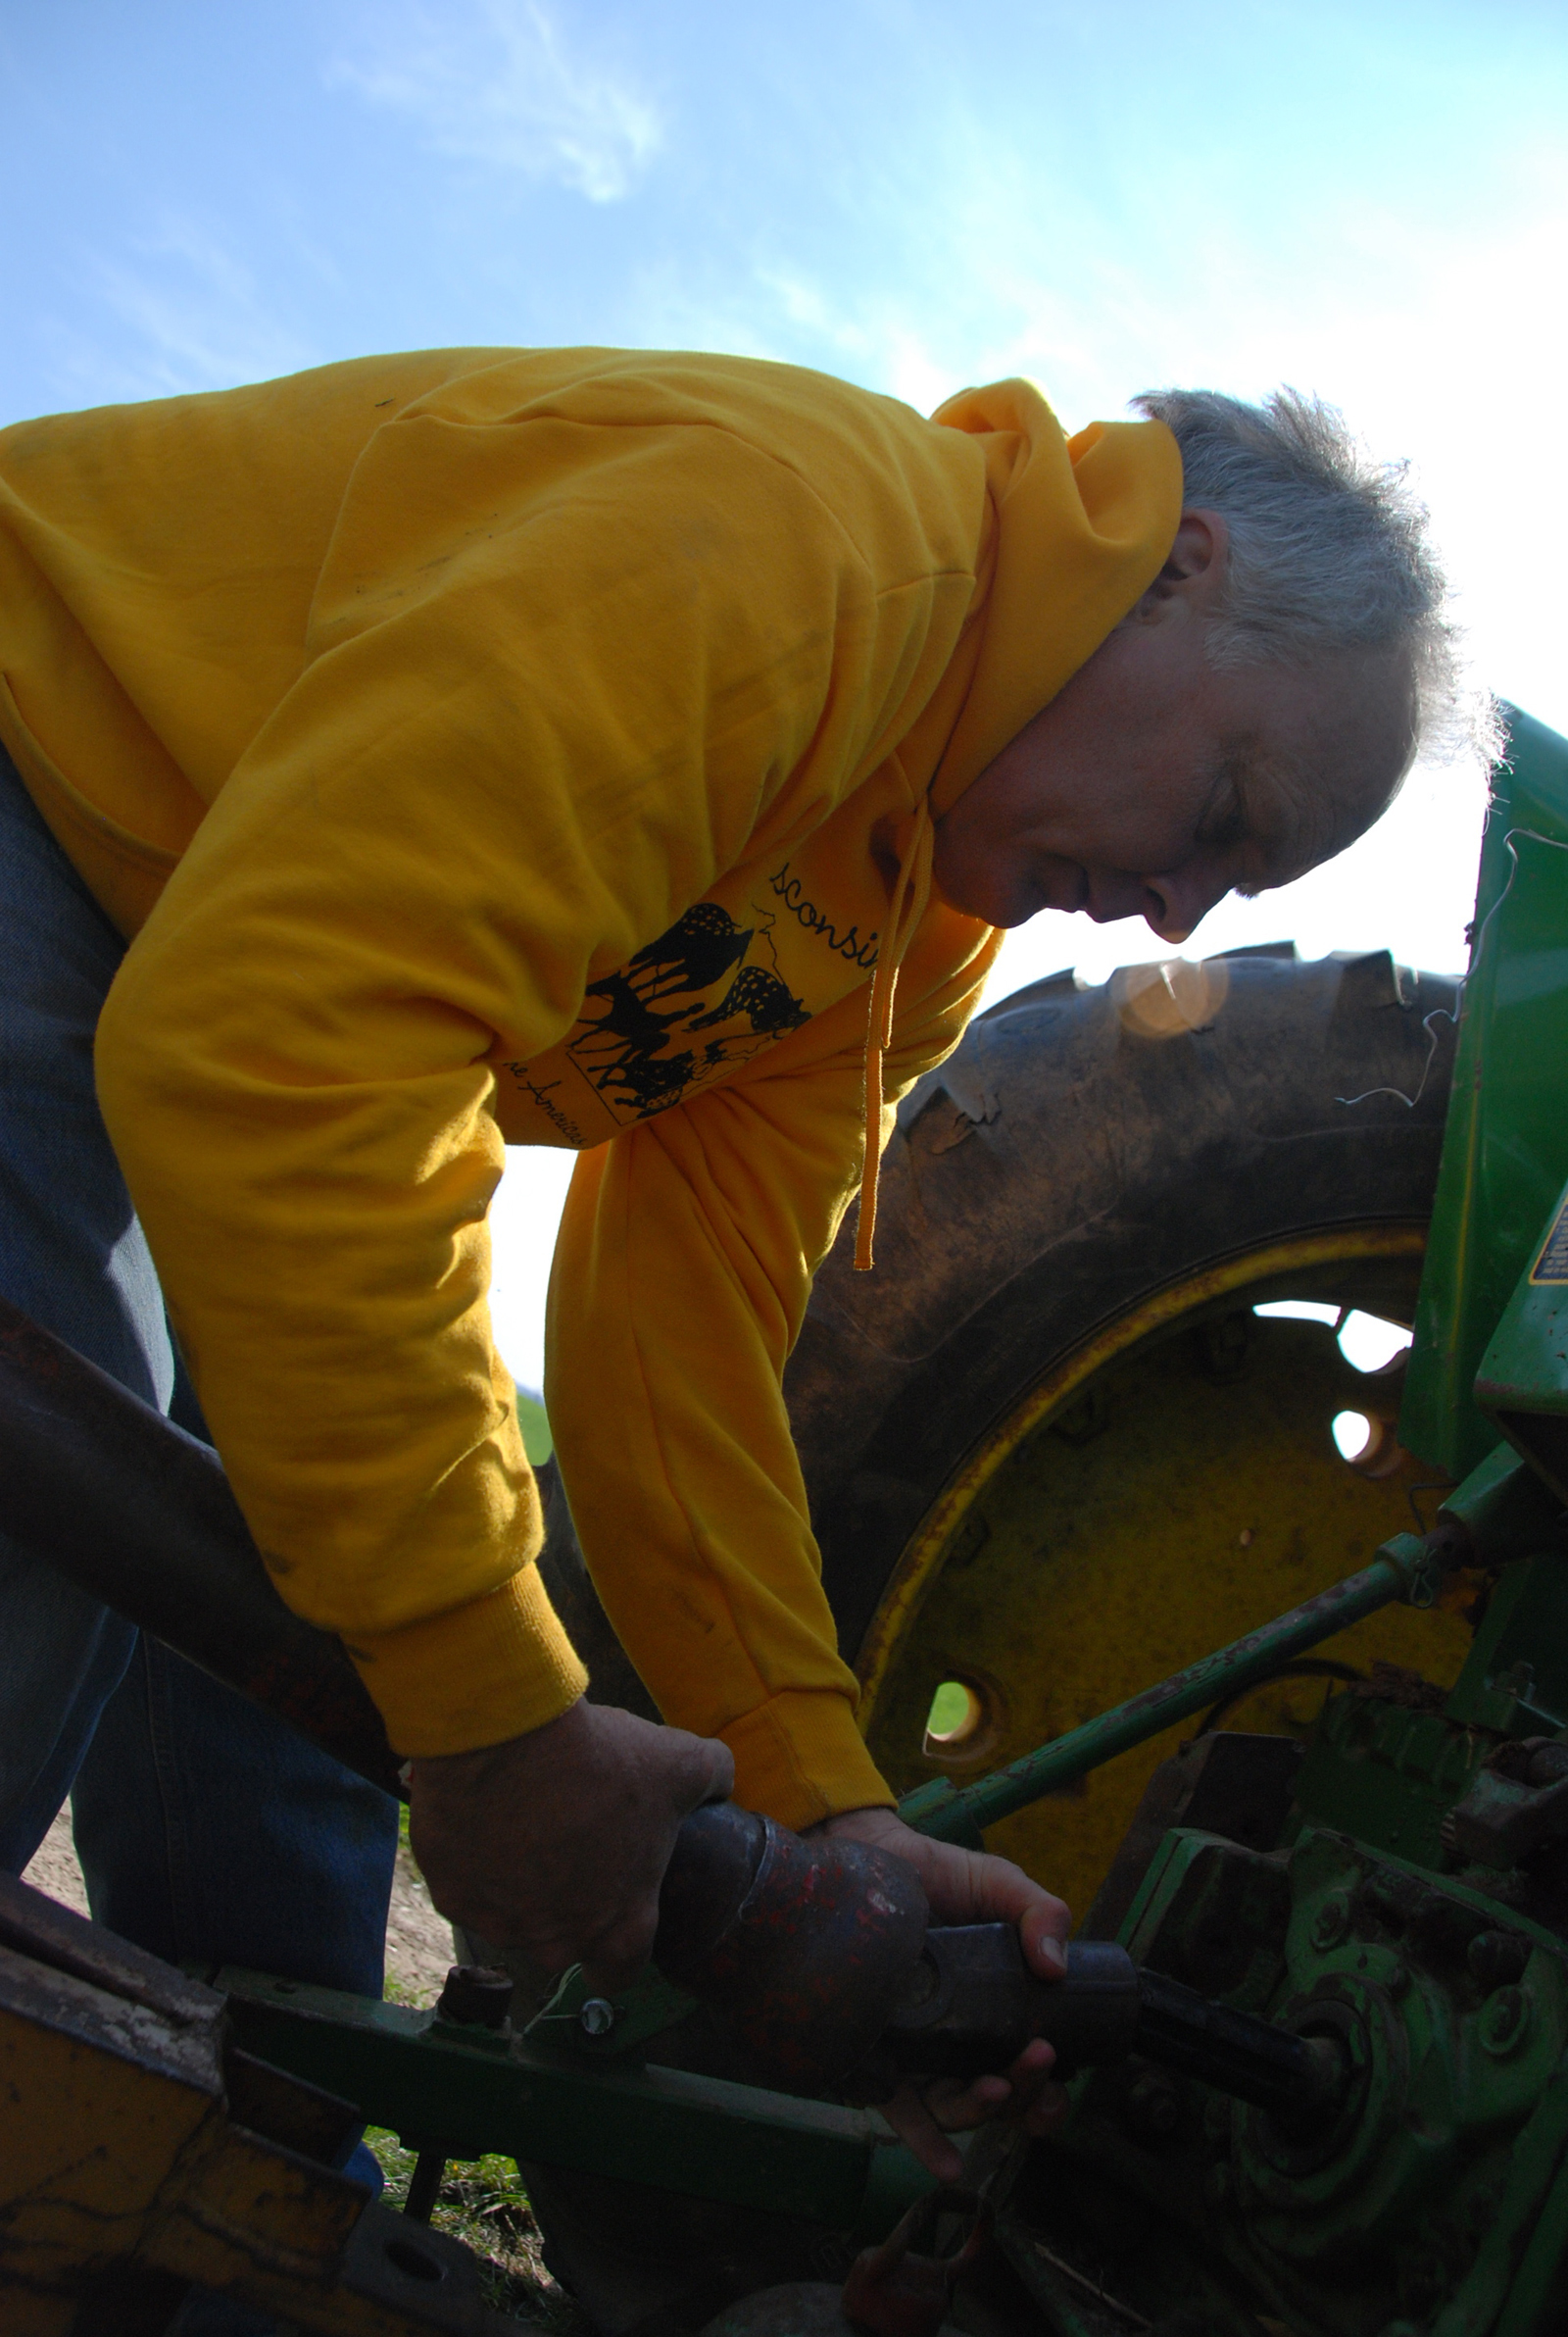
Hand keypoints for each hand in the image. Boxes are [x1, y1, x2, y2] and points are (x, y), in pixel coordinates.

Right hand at [408, 1699, 733, 1992]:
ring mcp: (501, 1924)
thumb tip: (723, 1780)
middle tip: (567, 1849)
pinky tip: (487, 1819)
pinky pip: (468, 1889)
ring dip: (519, 1884)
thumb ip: (712, 1778)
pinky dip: (475, 1862)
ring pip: (512, 1918)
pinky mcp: (452, 1897)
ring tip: (526, 1823)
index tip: (613, 1916)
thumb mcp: (678, 1762)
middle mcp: (558, 1942)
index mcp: (620, 1924)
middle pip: (564, 1943)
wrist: (506, 1741)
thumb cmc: (598, 1761)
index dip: (619, 1949)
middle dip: (565, 1906)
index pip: (622, 1971)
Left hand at [806, 1806, 1071, 2179]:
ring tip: (995, 2089)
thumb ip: (1038, 1911)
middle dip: (1025, 2095)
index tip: (1059, 2072)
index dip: (1049, 2085)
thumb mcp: (997, 1884)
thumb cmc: (935, 1873)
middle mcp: (957, 2038)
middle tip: (1033, 2064)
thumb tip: (1056, 1964)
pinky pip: (898, 2107)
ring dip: (982, 2111)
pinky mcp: (876, 2054)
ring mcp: (917, 2050)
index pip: (1027, 2064)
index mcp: (993, 2008)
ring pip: (954, 2105)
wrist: (865, 1855)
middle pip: (998, 2092)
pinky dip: (924, 2141)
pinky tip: (947, 2164)